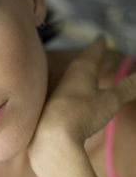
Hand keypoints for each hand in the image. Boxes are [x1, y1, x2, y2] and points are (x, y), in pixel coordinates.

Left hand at [28, 36, 135, 176]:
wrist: (52, 138)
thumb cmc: (82, 114)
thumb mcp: (110, 101)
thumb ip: (127, 88)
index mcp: (81, 70)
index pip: (92, 53)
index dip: (98, 46)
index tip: (100, 38)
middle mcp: (65, 79)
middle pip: (79, 65)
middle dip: (87, 59)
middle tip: (92, 53)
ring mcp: (56, 95)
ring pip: (69, 81)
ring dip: (77, 77)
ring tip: (83, 77)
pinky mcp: (50, 111)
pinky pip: (63, 98)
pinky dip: (70, 95)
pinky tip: (68, 103)